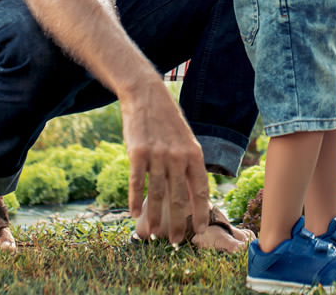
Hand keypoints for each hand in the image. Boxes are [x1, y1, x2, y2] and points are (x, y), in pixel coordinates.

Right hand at [122, 75, 210, 242]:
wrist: (147, 95)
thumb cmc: (167, 121)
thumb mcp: (186, 140)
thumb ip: (188, 165)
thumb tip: (192, 194)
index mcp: (194, 154)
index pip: (200, 190)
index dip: (201, 212)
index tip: (200, 230)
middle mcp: (177, 156)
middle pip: (179, 198)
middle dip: (178, 223)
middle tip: (175, 241)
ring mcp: (157, 154)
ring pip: (157, 194)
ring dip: (156, 218)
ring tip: (155, 235)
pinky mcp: (137, 152)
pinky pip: (137, 182)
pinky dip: (135, 200)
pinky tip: (134, 214)